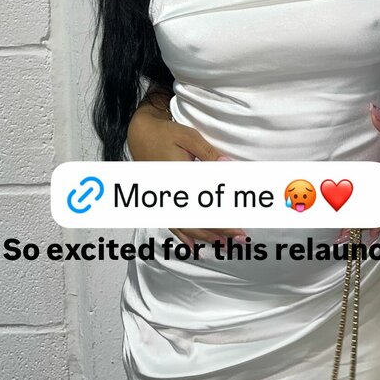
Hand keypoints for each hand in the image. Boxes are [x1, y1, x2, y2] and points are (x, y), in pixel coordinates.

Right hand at [127, 110, 245, 248]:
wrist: (139, 134)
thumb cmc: (165, 133)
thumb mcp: (190, 137)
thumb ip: (209, 153)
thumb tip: (228, 165)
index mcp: (178, 180)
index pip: (204, 208)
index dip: (223, 221)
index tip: (240, 229)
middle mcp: (169, 195)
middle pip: (196, 221)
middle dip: (220, 232)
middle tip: (240, 239)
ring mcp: (163, 200)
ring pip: (184, 226)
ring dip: (205, 236)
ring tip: (224, 244)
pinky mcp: (160, 200)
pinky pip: (171, 223)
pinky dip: (183, 236)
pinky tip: (193, 246)